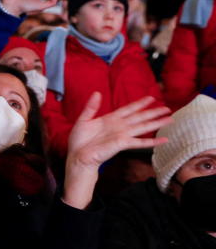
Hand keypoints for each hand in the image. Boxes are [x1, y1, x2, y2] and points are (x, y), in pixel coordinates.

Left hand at [62, 93, 170, 208]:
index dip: (139, 104)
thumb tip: (96, 92)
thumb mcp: (83, 119)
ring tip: (170, 119)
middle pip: (139, 117)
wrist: (78, 155)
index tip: (151, 98)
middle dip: (153, 112)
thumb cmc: (79, 140)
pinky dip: (152, 142)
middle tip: (167, 108)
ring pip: (143, 127)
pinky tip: (164, 140)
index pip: (128, 109)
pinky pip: (140, 143)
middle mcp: (119, 126)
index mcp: (110, 119)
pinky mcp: (122, 144)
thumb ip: (91, 107)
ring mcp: (122, 135)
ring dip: (156, 123)